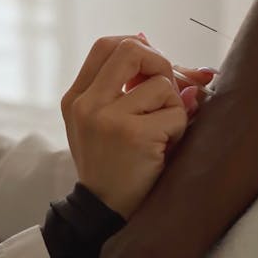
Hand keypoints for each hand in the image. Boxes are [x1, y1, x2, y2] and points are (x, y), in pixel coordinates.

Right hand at [61, 34, 214, 217]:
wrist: (105, 211)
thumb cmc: (114, 165)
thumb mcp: (109, 123)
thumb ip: (132, 90)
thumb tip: (181, 62)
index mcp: (76, 98)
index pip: (106, 46)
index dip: (138, 47)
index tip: (152, 67)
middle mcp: (86, 104)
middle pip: (131, 50)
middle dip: (161, 64)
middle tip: (167, 91)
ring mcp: (107, 118)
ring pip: (162, 84)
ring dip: (173, 108)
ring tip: (161, 133)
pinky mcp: (133, 135)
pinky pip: (176, 113)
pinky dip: (179, 129)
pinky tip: (163, 149)